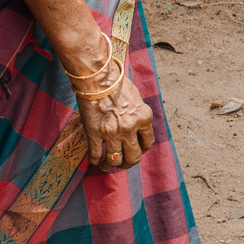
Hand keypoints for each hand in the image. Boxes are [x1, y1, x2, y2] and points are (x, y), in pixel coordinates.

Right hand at [72, 48, 154, 172]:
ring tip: (107, 166)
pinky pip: (96, 154)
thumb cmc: (116, 83)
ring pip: (115, 159)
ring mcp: (112, 133)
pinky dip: (96, 160)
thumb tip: (136, 127)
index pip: (148, 142)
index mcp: (144, 118)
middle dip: (128, 163)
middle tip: (123, 164)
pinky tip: (95, 161)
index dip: (142, 149)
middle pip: (134, 156)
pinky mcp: (94, 133)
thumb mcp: (136, 99)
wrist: (97, 77)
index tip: (137, 150)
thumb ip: (137, 115)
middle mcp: (130, 128)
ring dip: (111, 165)